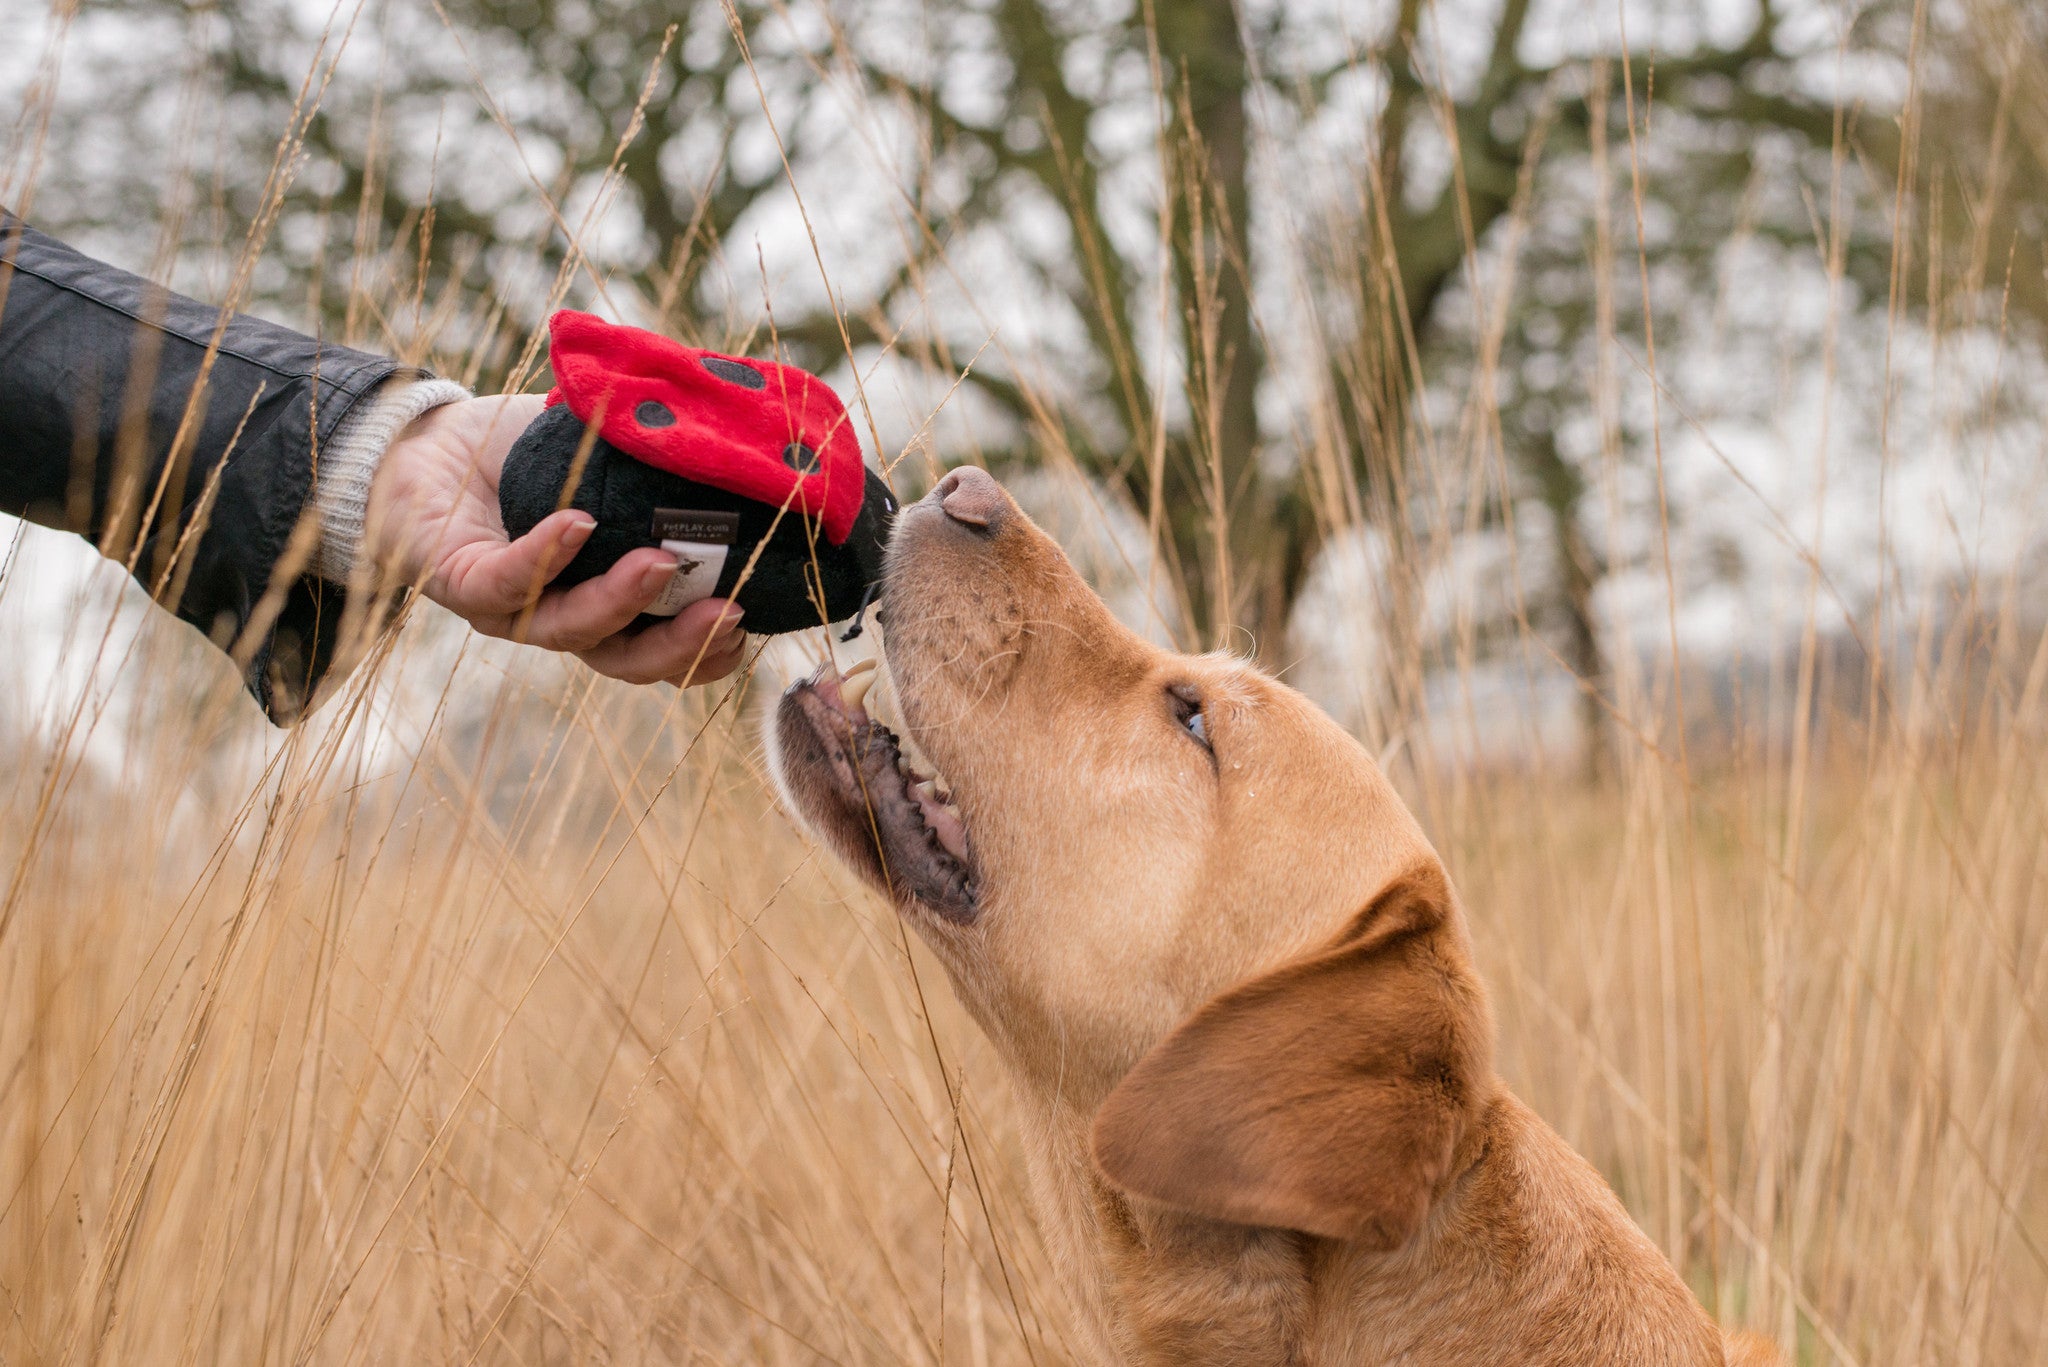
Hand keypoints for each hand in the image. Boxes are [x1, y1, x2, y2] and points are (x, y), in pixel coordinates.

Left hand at [366, 395, 746, 686]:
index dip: (705, 655)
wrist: (432, 437)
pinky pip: (505, 583)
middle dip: (680, 646)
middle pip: (625, 660)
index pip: (660, 650)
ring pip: (568, 630)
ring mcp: (510, 607)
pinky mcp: (459, 580)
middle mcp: (559, 616)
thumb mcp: (613, 459)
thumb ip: (666, 466)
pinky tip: (578, 524)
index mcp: (604, 601)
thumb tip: (748, 444)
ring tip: (661, 563)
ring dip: (620, 602)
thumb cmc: (531, 453)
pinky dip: (545, 555)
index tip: (750, 626)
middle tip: (728, 614)